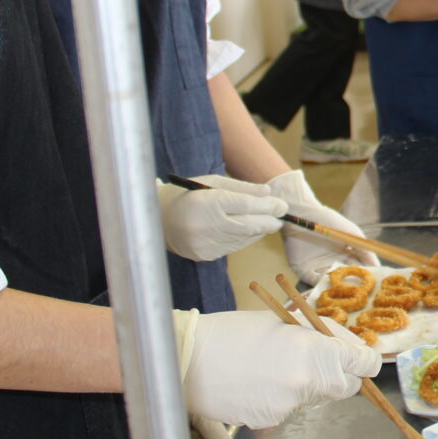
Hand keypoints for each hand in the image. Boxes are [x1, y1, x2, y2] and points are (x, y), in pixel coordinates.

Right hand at [156, 175, 286, 261]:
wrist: (155, 219)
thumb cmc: (187, 195)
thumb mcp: (211, 183)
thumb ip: (241, 188)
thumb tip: (268, 193)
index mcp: (207, 202)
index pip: (246, 205)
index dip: (267, 206)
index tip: (282, 205)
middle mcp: (206, 225)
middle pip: (248, 224)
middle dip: (268, 221)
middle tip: (281, 217)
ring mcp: (205, 243)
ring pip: (242, 237)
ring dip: (258, 231)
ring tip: (268, 223)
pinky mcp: (204, 255)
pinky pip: (232, 246)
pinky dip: (244, 239)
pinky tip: (251, 232)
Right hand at [176, 309, 378, 430]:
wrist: (186, 359)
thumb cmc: (232, 332)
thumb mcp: (283, 323)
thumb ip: (320, 337)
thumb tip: (348, 347)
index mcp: (313, 349)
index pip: (363, 363)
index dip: (365, 361)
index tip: (362, 360)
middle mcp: (306, 381)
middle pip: (346, 387)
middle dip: (338, 376)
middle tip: (316, 362)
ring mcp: (288, 405)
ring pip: (314, 398)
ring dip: (305, 387)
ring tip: (271, 368)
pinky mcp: (269, 422)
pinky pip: (288, 410)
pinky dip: (280, 399)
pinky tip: (256, 384)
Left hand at [266, 170, 379, 282]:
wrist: (303, 214)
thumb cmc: (328, 220)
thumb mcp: (351, 233)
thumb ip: (364, 248)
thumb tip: (377, 264)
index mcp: (346, 254)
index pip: (358, 269)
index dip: (365, 276)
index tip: (373, 283)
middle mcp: (333, 263)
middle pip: (345, 278)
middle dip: (352, 286)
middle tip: (359, 293)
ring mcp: (318, 267)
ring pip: (329, 282)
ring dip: (336, 287)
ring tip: (344, 291)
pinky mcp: (302, 269)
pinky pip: (312, 280)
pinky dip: (319, 283)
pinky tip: (327, 284)